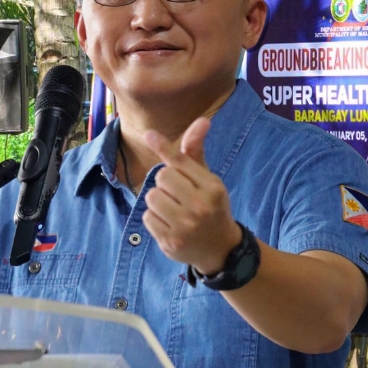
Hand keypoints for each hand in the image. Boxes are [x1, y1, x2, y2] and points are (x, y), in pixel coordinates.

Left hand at [142, 117, 241, 275]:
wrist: (220, 248)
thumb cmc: (211, 206)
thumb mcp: (208, 180)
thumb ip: (196, 154)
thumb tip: (202, 120)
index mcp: (212, 187)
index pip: (181, 162)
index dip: (164, 147)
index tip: (150, 134)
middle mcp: (200, 205)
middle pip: (162, 177)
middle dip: (165, 183)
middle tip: (178, 194)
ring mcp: (185, 225)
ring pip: (152, 197)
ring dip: (157, 200)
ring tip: (172, 209)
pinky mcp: (171, 241)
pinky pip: (147, 217)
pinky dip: (154, 218)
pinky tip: (169, 223)